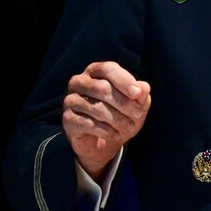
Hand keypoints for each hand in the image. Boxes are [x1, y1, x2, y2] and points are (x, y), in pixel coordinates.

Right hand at [63, 61, 150, 179]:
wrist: (105, 141)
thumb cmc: (122, 114)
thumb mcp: (137, 104)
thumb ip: (141, 93)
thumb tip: (144, 87)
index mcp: (96, 71)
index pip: (108, 69)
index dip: (124, 80)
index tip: (138, 94)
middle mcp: (79, 82)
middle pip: (102, 88)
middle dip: (124, 103)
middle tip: (139, 115)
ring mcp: (70, 100)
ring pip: (97, 108)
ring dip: (118, 120)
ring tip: (130, 127)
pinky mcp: (67, 119)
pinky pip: (89, 124)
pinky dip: (107, 131)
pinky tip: (116, 134)